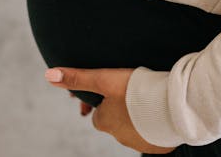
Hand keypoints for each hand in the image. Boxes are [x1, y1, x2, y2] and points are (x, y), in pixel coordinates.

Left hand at [45, 66, 177, 153]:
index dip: (105, 100)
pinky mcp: (156, 146)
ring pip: (133, 128)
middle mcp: (118, 136)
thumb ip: (78, 77)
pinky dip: (153, 125)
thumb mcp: (104, 79)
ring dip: (138, 117)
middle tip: (134, 91)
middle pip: (115, 121)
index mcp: (103, 121)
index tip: (117, 89)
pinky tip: (159, 112)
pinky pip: (151, 136)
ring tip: (148, 99)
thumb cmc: (136, 90)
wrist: (171, 106)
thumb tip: (48, 75)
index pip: (98, 113)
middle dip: (122, 109)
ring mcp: (138, 143)